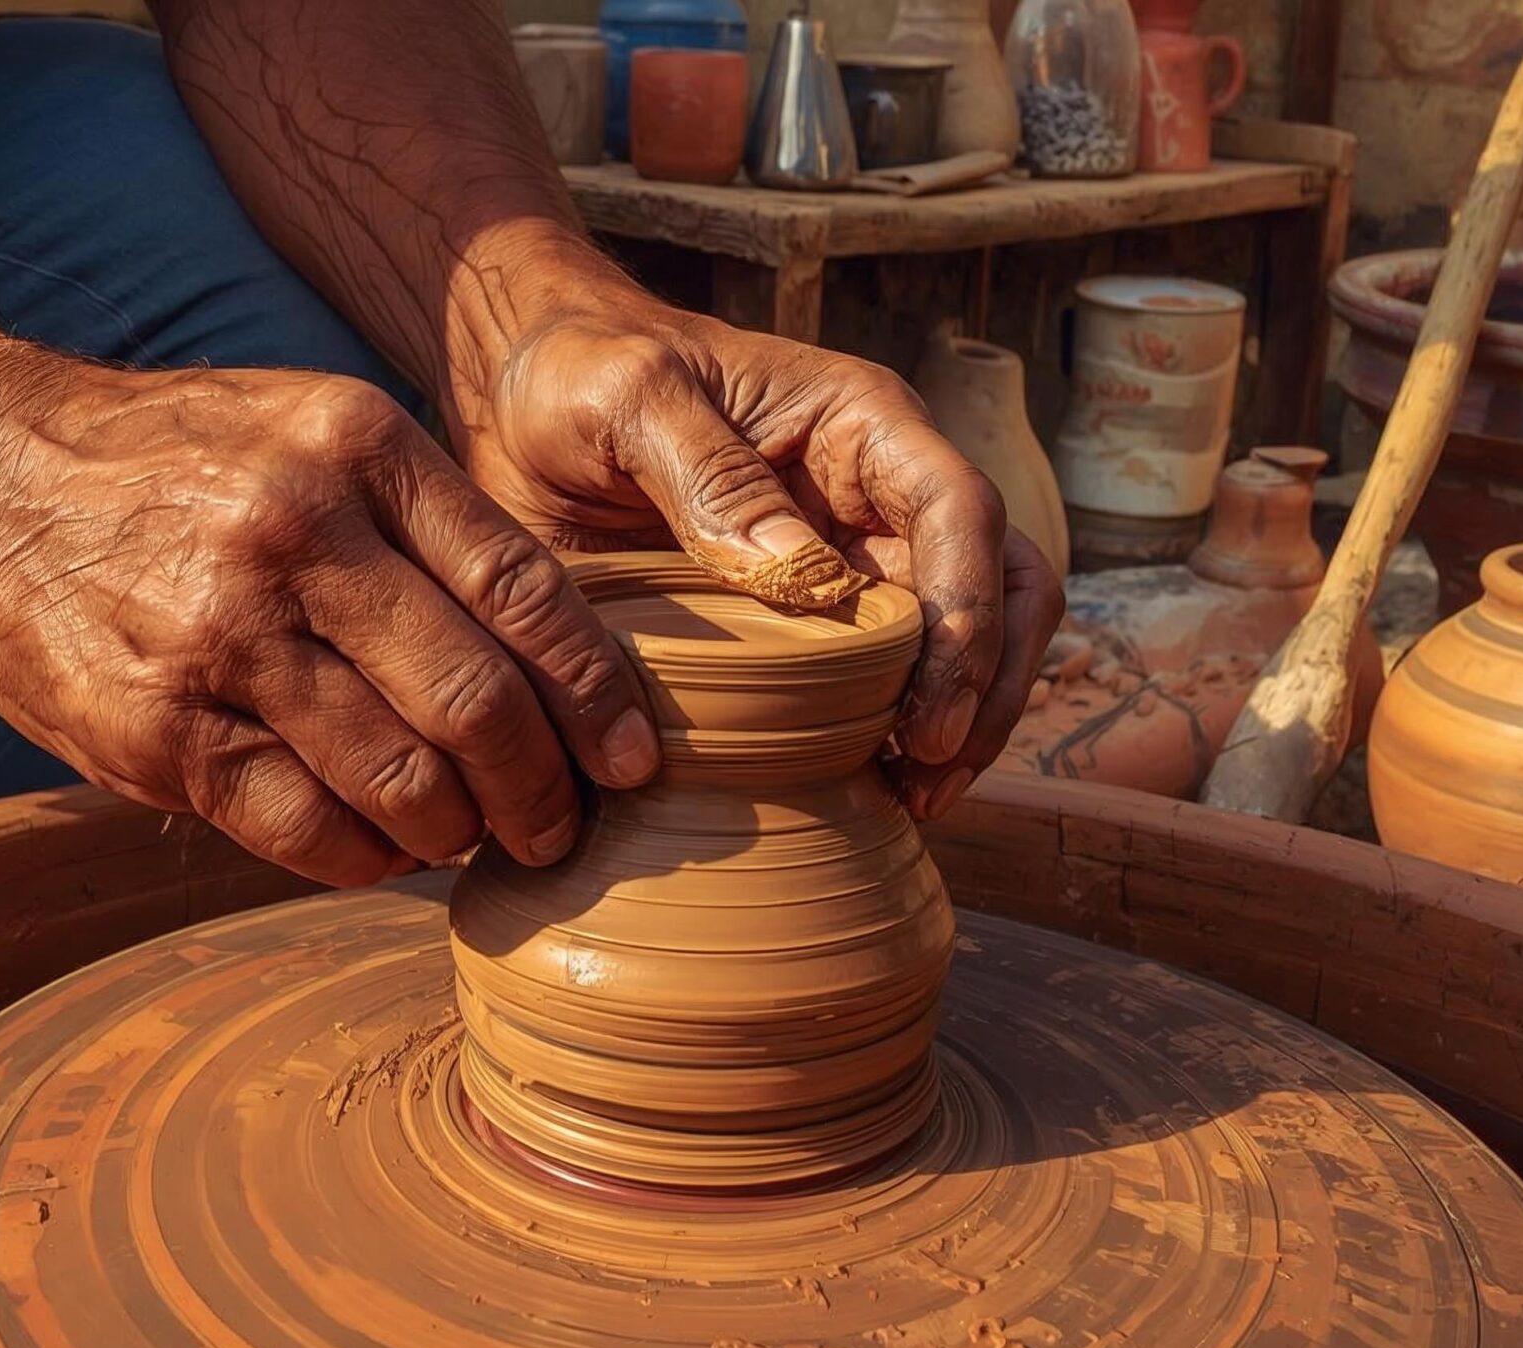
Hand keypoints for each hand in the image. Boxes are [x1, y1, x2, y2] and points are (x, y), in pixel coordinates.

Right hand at [0, 364, 660, 886]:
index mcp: (356, 448)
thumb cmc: (170, 464)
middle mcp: (295, 536)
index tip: (633, 756)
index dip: (598, 691)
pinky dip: (370, 860)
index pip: (524, 590)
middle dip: (544, 788)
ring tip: (474, 838)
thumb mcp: (306, 428)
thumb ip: (423, 519)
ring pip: (402, 779)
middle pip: (478, 699)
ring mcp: (220, 638)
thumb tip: (559, 649)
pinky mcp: (157, 732)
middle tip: (562, 826)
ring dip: (460, 833)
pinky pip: (306, 829)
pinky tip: (385, 850)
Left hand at [456, 290, 1062, 818]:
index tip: (928, 714)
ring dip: (962, 721)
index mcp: (859, 423)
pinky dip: (893, 735)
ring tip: (915, 799)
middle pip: (1000, 585)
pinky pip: (884, 680)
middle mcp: (877, 493)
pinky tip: (870, 790)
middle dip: (986, 685)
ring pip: (966, 638)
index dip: (968, 615)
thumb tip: (807, 578)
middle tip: (930, 777)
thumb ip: (710, 473)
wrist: (523, 399)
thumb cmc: (580, 373)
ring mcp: (854, 558)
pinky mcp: (812, 620)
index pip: (961, 511)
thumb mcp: (626, 399)